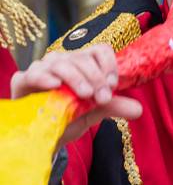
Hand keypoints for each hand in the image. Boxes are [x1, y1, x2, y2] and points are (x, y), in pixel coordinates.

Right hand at [11, 45, 141, 145]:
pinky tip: (54, 85)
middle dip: (96, 78)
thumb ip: (114, 107)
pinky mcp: (22, 82)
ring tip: (85, 94)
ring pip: (61, 63)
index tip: (113, 85)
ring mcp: (42, 69)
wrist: (44, 133)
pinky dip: (44, 77)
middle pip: (83, 58)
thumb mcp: (94, 112)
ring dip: (76, 77)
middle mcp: (63, 62)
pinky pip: (32, 74)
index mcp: (83, 64)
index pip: (99, 50)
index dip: (109, 65)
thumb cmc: (69, 116)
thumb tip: (139, 109)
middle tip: (103, 98)